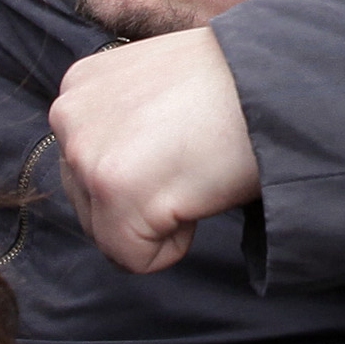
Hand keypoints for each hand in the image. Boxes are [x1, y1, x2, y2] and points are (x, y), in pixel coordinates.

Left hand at [52, 28, 259, 274]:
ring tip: (194, 171)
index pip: (88, 168)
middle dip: (140, 205)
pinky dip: (173, 246)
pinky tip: (198, 193)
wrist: (274, 84)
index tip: (181, 144)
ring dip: (156, 222)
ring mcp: (87, 154)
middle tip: (190, 162)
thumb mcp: (153, 85)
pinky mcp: (115, 192)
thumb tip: (122, 162)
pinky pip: (134, 259)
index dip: (142, 173)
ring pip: (108, 235)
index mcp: (79, 86)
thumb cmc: (233, 85)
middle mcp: (69, 114)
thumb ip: (121, 117)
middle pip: (90, 205)